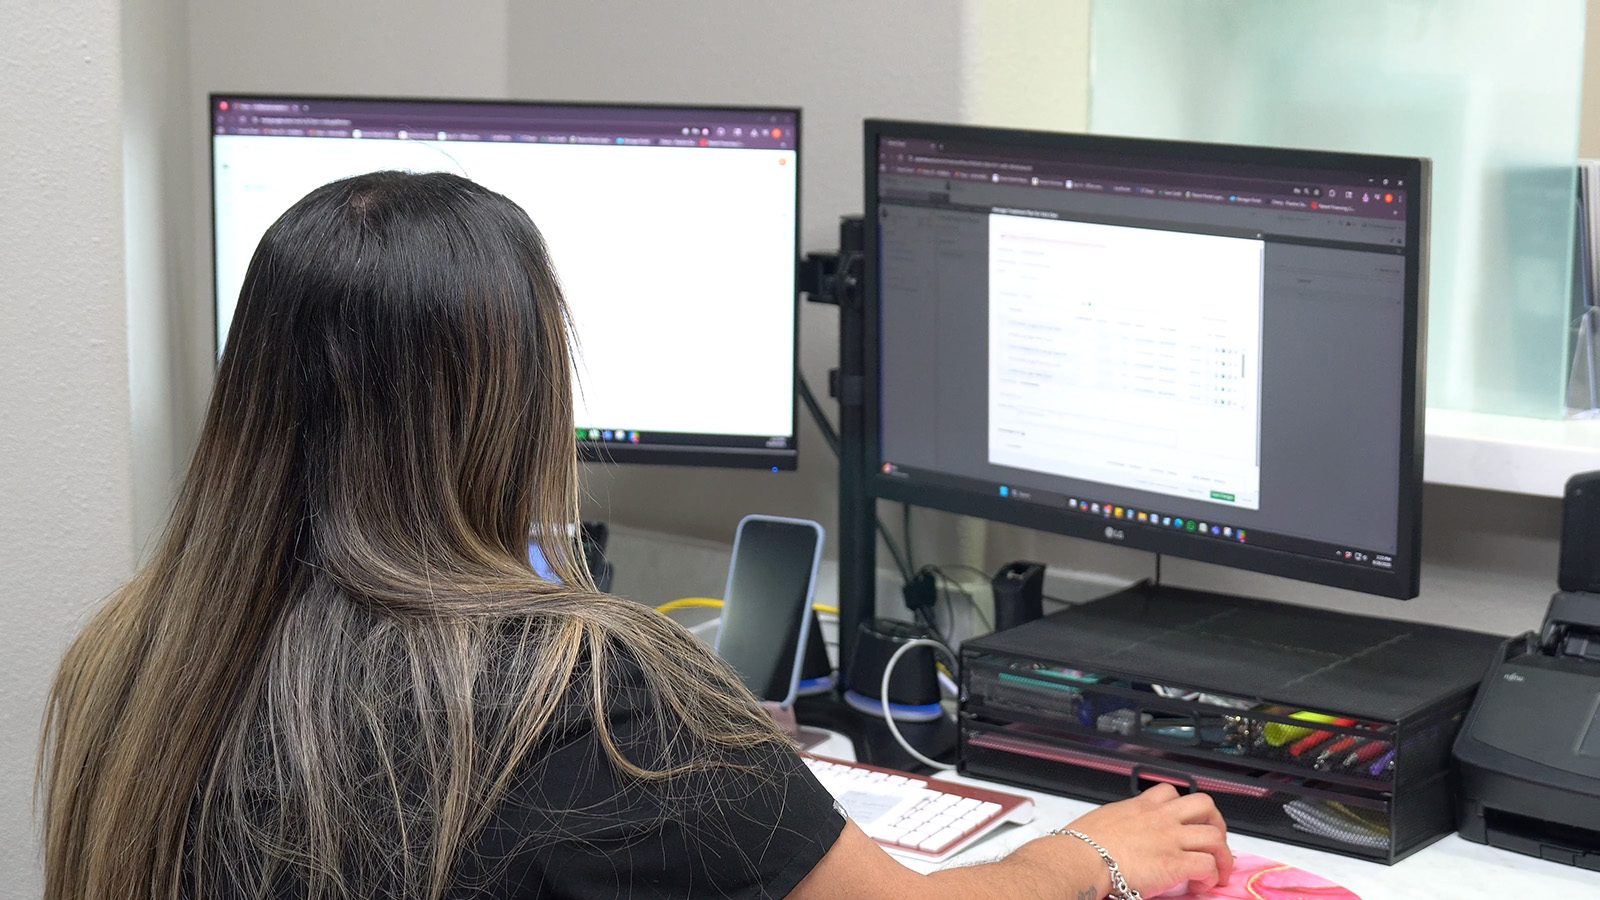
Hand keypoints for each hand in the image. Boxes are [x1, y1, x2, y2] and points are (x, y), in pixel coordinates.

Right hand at [1059, 784, 1231, 896]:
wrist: (1081, 858)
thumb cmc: (1082, 844)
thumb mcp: (1102, 820)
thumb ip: (1119, 824)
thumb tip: (1118, 836)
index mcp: (1140, 806)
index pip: (1171, 793)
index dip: (1184, 806)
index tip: (1186, 821)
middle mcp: (1160, 818)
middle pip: (1204, 805)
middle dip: (1216, 823)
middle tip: (1214, 841)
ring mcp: (1170, 839)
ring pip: (1214, 837)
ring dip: (1222, 855)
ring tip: (1218, 870)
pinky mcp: (1174, 863)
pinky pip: (1207, 865)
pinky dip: (1211, 876)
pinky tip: (1203, 884)